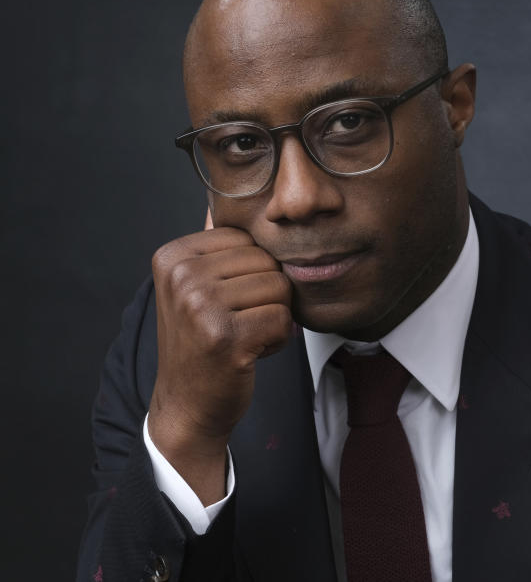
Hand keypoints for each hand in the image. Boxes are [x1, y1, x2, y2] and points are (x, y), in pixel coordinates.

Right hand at [148, 226, 291, 503]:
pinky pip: (282, 319)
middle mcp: (181, 275)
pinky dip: (276, 340)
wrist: (187, 406)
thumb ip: (212, 247)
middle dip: (267, 297)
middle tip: (237, 324)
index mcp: (173, 255)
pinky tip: (248, 353)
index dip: (252, 274)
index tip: (225, 303)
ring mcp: (199, 305)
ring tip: (242, 337)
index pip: (249, 240)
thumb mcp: (194, 288)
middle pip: (268, 262)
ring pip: (280, 289)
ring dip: (272, 319)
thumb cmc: (202, 345)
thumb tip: (219, 199)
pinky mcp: (223, 336)